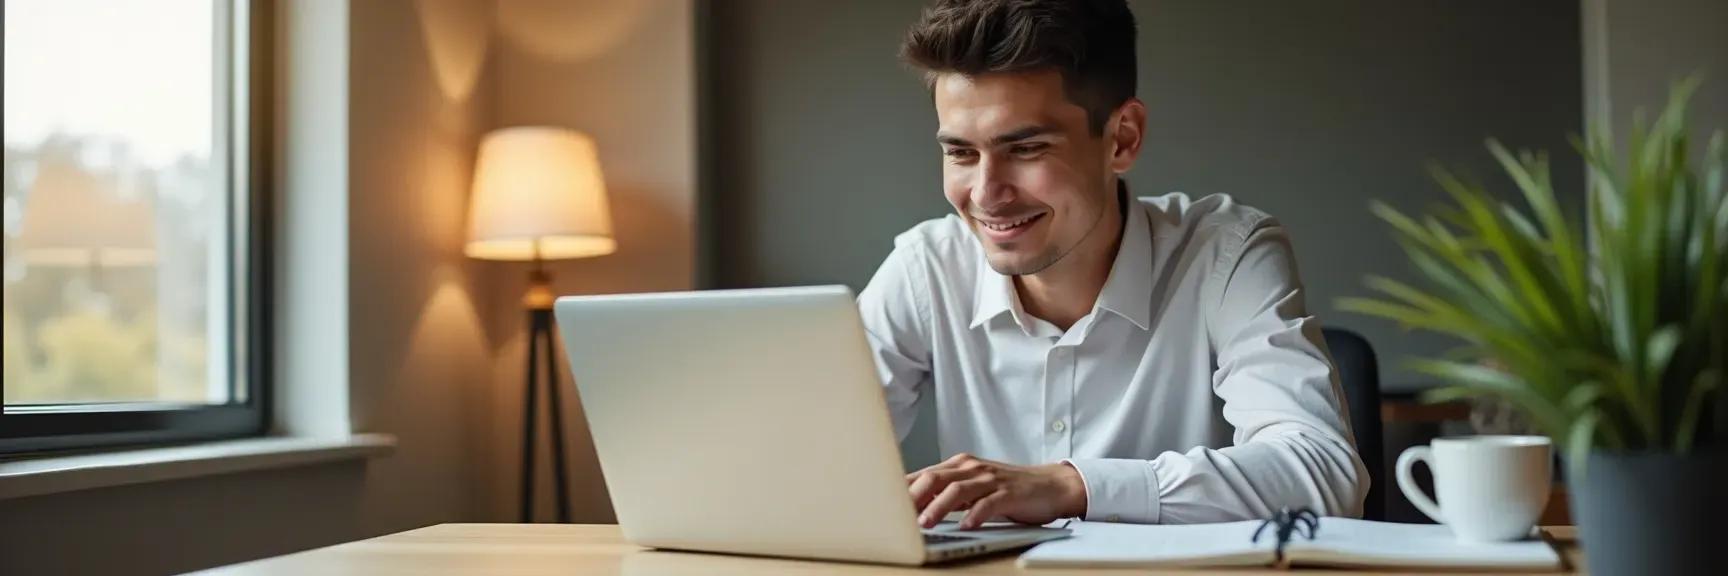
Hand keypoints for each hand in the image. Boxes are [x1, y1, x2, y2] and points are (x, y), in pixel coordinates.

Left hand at [905, 453, 1087, 529]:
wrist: (1050, 485)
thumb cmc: (1008, 489)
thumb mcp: (973, 489)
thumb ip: (946, 494)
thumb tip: (914, 508)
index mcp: (959, 466)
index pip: (924, 474)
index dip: (902, 489)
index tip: (883, 504)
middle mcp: (972, 468)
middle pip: (935, 478)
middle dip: (913, 496)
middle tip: (896, 514)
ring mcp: (991, 479)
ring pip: (958, 490)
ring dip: (938, 507)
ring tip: (924, 523)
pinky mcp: (1008, 492)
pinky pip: (988, 503)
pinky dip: (975, 514)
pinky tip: (966, 526)